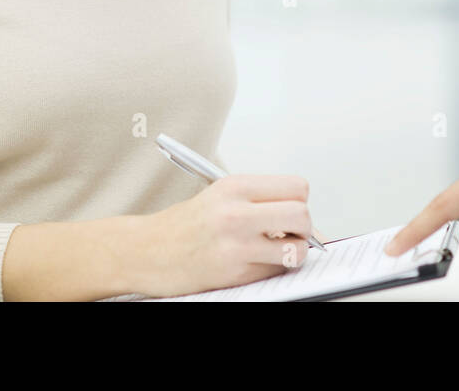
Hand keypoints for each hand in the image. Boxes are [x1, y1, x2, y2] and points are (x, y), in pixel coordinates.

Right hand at [132, 174, 312, 296]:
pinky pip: (274, 271)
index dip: (300, 201)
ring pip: (296, 249)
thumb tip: (314, 230)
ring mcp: (235, 245)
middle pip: (302, 215)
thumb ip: (264, 204)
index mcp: (235, 187)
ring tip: (275, 252)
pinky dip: (272, 269)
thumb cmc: (186, 225)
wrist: (144, 251)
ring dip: (293, 254)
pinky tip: (253, 263)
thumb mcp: (223, 198)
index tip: (291, 211)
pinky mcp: (233, 273)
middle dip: (305, 229)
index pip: (297, 187)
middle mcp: (236, 213)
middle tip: (292, 235)